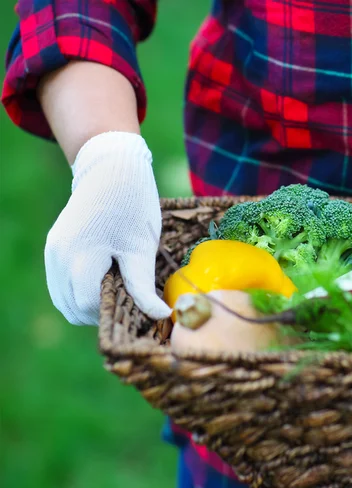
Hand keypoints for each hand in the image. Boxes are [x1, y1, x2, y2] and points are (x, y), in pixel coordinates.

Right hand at [44, 131, 171, 324]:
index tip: (135, 303)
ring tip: (117, 288)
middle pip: (73, 308)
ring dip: (88, 305)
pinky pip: (61, 285)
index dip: (114, 310)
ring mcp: (52, 252)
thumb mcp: (142, 249)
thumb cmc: (133, 206)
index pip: (88, 305)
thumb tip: (161, 316)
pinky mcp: (53, 248)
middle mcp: (57, 256)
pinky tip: (104, 280)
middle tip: (128, 298)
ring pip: (64, 300)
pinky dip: (79, 292)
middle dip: (101, 312)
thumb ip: (144, 287)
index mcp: (78, 255)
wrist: (112, 169)